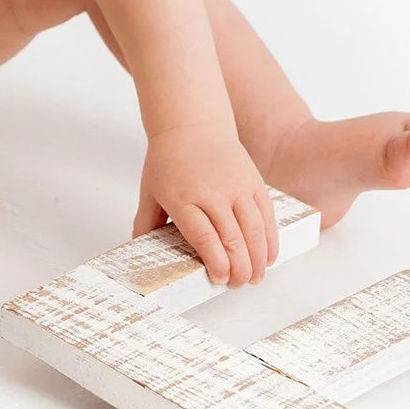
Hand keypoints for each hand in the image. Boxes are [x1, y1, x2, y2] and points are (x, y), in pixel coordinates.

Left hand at [133, 124, 279, 286]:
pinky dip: (270, 239)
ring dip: (257, 259)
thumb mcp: (149, 190)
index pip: (204, 237)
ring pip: (254, 230)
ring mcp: (236, 187)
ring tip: (254, 278)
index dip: (216, 262)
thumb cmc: (168, 159)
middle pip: (232, 238)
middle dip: (239, 269)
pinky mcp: (253, 182)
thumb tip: (139, 248)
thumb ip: (146, 222)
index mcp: (183, 198)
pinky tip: (268, 257)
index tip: (220, 279)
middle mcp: (212, 193)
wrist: (192, 123)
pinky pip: (266, 215)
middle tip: (237, 285)